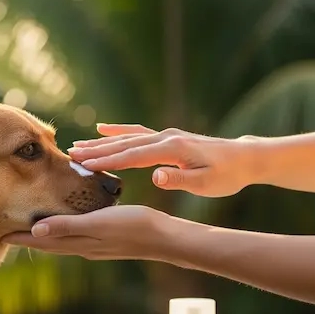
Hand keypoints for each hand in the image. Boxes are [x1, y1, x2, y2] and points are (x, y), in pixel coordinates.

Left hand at [1, 205, 174, 260]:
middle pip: (49, 243)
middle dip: (28, 238)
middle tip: (7, 230)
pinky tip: (67, 223)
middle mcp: (84, 246)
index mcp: (79, 242)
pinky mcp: (106, 238)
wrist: (165, 238)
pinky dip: (64, 230)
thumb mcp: (98, 224)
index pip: (43, 241)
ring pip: (63, 240)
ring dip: (46, 234)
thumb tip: (36, 230)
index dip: (21, 238)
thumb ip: (68, 227)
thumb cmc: (134, 226)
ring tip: (30, 227)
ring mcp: (96, 244)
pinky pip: (77, 235)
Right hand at [68, 124, 257, 196]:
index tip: (84, 165)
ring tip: (77, 146)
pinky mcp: (167, 138)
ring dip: (101, 142)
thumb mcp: (207, 183)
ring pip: (127, 137)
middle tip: (70, 155)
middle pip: (124, 144)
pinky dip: (118, 131)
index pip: (133, 156)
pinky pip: (137, 133)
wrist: (244, 158)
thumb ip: (180, 180)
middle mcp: (165, 138)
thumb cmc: (227, 175)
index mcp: (172, 150)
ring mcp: (165, 135)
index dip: (107, 161)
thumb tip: (155, 177)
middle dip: (96, 150)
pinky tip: (102, 130)